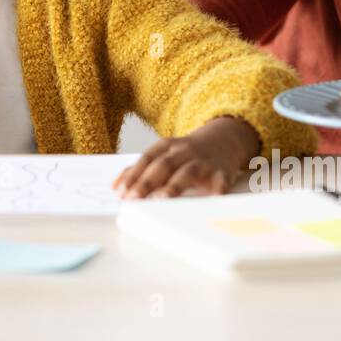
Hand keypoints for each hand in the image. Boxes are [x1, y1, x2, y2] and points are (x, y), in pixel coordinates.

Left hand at [112, 116, 260, 199]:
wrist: (225, 138)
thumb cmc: (188, 153)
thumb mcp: (164, 154)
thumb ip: (141, 169)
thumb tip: (116, 187)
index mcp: (168, 146)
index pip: (147, 158)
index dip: (134, 174)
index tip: (121, 192)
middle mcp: (185, 151)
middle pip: (164, 164)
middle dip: (147, 181)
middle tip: (133, 199)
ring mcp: (205, 161)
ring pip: (188, 171)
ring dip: (174, 185)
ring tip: (161, 199)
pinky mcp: (223, 172)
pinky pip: (220, 182)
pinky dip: (216, 192)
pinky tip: (209, 202)